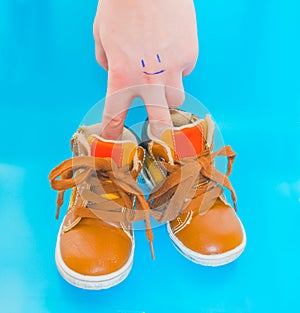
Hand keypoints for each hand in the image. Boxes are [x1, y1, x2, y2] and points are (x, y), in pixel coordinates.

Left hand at [93, 0, 197, 138]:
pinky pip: (185, 70)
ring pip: (177, 99)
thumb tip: (115, 72)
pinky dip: (177, 66)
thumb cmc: (120, 5)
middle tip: (161, 143)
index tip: (115, 141)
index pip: (115, 115)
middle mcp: (149, 79)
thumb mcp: (102, 36)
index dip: (114, 132)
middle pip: (159, 122)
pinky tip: (171, 48)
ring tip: (163, 81)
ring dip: (169, 96)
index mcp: (122, 76)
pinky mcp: (190, 54)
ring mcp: (173, 69)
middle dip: (160, 137)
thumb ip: (107, 62)